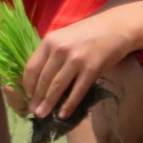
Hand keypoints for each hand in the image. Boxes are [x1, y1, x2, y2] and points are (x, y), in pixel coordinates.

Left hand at [20, 13, 136, 120]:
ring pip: (57, 87)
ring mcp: (76, 60)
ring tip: (43, 115)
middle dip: (37, 98)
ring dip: (49, 103)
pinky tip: (63, 114)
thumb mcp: (63, 37)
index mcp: (49, 41)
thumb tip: (39, 78)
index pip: (32, 67)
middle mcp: (60, 50)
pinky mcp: (91, 69)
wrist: (115, 27)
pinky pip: (77, 91)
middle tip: (34, 111)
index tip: (28, 96)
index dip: (28, 84)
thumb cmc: (87, 32)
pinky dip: (69, 105)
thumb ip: (51, 53)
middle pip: (43, 79)